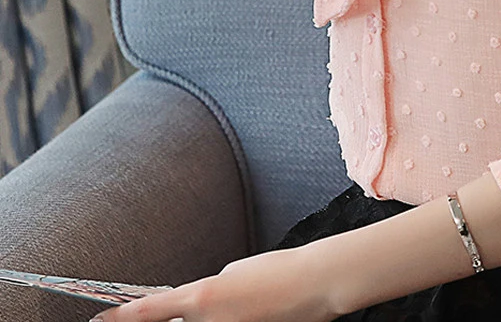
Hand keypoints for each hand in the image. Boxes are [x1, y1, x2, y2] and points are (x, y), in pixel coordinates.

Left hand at [88, 246, 337, 321]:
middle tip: (187, 308)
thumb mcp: (233, 273)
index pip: (148, 313)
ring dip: (204, 320)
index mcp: (201, 298)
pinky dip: (226, 321)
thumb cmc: (276, 270)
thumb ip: (208, 292)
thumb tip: (198, 307)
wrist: (313, 285)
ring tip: (239, 302)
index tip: (100, 321)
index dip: (120, 320)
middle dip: (167, 321)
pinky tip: (248, 309)